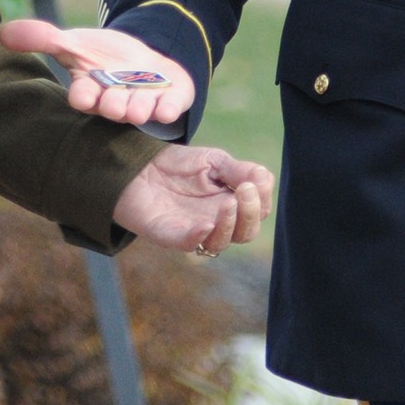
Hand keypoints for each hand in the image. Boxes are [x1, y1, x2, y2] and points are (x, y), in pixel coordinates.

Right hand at [1, 18, 195, 126]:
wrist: (142, 59)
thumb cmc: (101, 57)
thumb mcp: (73, 42)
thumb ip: (42, 37)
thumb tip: (4, 33)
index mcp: (91, 91)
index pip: (83, 97)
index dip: (82, 96)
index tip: (81, 96)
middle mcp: (115, 101)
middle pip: (112, 106)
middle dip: (113, 105)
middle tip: (114, 104)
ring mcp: (144, 102)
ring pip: (140, 110)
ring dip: (139, 108)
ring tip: (138, 106)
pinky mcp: (170, 99)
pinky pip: (170, 106)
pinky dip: (169, 107)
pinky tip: (167, 108)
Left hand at [114, 145, 273, 254]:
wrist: (140, 165)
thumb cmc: (180, 166)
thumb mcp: (215, 160)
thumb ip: (239, 170)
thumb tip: (265, 178)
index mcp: (232, 205)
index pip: (259, 212)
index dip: (263, 200)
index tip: (256, 181)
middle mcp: (217, 223)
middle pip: (245, 233)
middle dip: (251, 214)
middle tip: (245, 190)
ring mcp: (194, 231)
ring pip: (220, 243)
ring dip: (229, 225)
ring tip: (228, 202)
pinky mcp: (170, 235)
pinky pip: (188, 243)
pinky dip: (199, 236)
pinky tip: (206, 223)